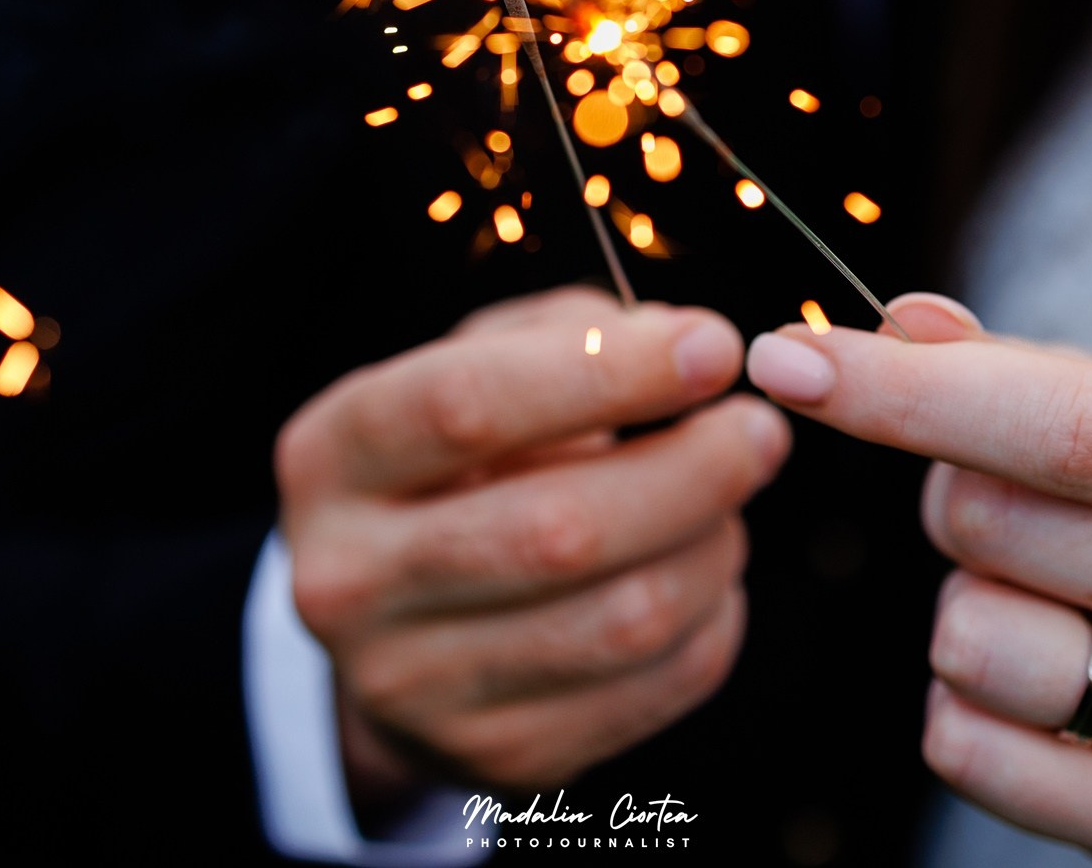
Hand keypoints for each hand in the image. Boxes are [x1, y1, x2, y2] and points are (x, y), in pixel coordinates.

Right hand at [275, 286, 790, 798]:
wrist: (399, 629)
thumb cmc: (460, 465)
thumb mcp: (476, 366)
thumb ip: (571, 334)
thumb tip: (685, 345)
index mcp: (331, 457)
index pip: (464, 406)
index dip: (606, 372)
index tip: (714, 346)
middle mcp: (348, 581)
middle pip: (556, 529)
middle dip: (692, 469)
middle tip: (760, 429)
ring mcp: (417, 687)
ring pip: (620, 618)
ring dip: (711, 545)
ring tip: (730, 500)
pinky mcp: (497, 757)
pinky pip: (653, 686)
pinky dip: (712, 618)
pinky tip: (703, 573)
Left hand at [746, 295, 1091, 864]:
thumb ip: (992, 361)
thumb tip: (900, 322)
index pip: (1070, 427)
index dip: (908, 392)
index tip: (783, 357)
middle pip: (996, 523)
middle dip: (949, 500)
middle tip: (1007, 509)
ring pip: (970, 642)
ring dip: (960, 608)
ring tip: (1035, 600)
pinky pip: (965, 750)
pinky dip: (958, 709)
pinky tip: (1028, 686)